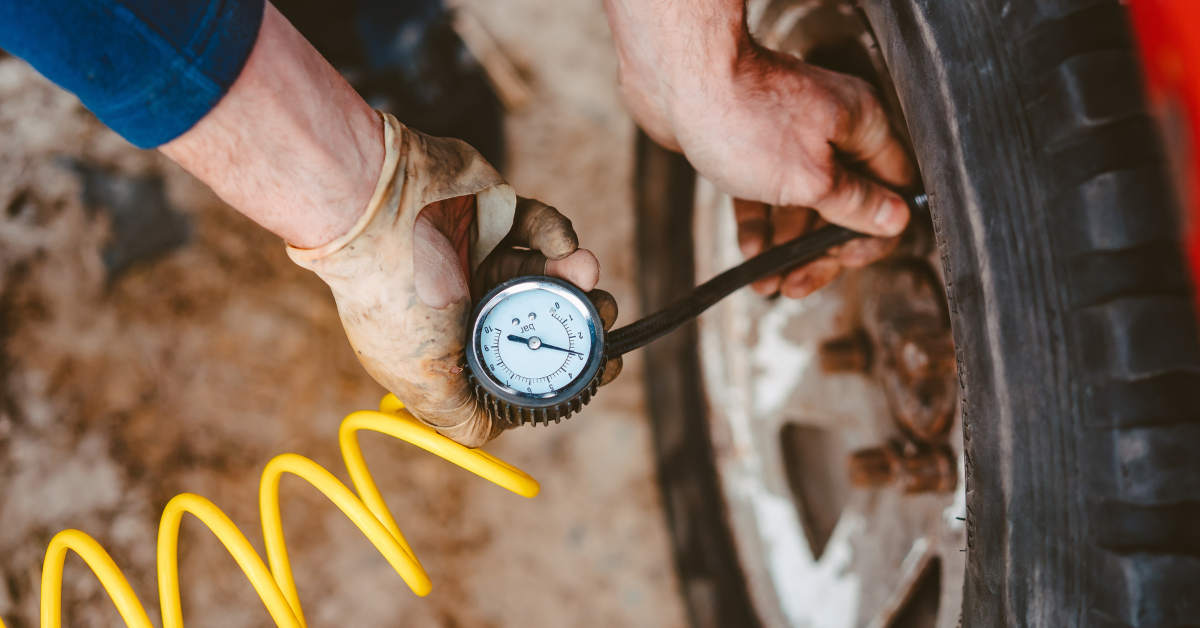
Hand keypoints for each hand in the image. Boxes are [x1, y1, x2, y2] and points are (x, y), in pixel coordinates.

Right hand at [288, 114, 618, 447]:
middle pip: (541, 318)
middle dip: (580, 320)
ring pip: (548, 273)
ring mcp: (482, 256)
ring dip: (577, 278)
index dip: (561, 369)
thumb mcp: (424, 381)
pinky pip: (539, 226)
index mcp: (450, 346)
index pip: (517, 366)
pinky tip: (565, 246)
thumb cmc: (395, 300)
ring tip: (588, 275)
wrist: (377, 207)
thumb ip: (460, 417)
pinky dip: (557, 235)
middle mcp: (467, 304)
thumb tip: (490, 434)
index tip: (599, 367)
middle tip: (603, 315)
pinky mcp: (494, 213)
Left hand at [603, 0, 914, 295]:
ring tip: (768, 282)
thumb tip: (895, 220)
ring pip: (802, 203)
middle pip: (845, 204)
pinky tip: (750, 254)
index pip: (891, 191)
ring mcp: (790, 137)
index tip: (844, 260)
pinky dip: (760, 223)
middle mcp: (832, 129)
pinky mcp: (751, 144)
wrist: (677, 76)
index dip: (873, 233)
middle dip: (822, 251)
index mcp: (862, 127)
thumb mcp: (810, 178)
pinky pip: (765, 193)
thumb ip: (855, 204)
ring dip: (788, 246)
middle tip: (798, 284)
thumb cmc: (743, 116)